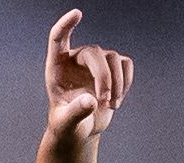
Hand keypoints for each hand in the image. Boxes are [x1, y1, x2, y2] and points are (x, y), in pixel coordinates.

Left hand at [43, 10, 132, 143]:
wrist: (80, 129)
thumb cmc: (66, 124)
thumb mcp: (66, 123)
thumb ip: (75, 112)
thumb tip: (92, 101)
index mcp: (56, 66)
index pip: (58, 38)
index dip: (66, 25)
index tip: (77, 13)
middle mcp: (76, 58)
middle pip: (95, 53)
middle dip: (103, 77)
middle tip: (104, 101)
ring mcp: (96, 60)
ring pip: (114, 58)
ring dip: (116, 83)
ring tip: (112, 105)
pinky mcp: (112, 67)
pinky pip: (126, 65)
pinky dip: (126, 82)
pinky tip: (118, 100)